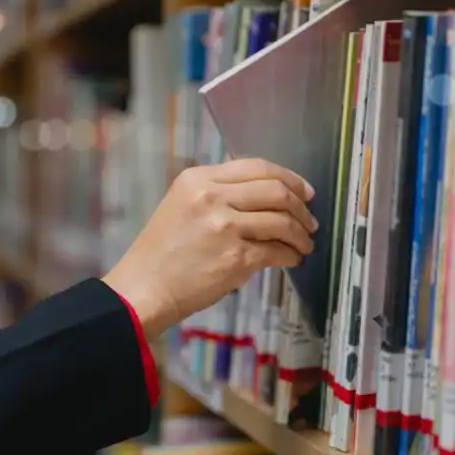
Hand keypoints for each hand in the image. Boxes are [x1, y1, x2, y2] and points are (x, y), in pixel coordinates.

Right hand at [102, 158, 317, 338]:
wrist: (145, 288)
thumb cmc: (161, 252)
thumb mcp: (180, 205)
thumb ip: (216, 193)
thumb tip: (263, 194)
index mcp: (198, 179)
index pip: (256, 166)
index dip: (288, 177)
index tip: (304, 191)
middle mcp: (212, 197)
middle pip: (275, 190)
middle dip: (300, 206)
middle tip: (309, 221)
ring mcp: (225, 227)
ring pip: (282, 221)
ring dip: (301, 234)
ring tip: (304, 244)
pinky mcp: (236, 258)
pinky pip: (277, 252)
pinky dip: (290, 255)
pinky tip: (291, 259)